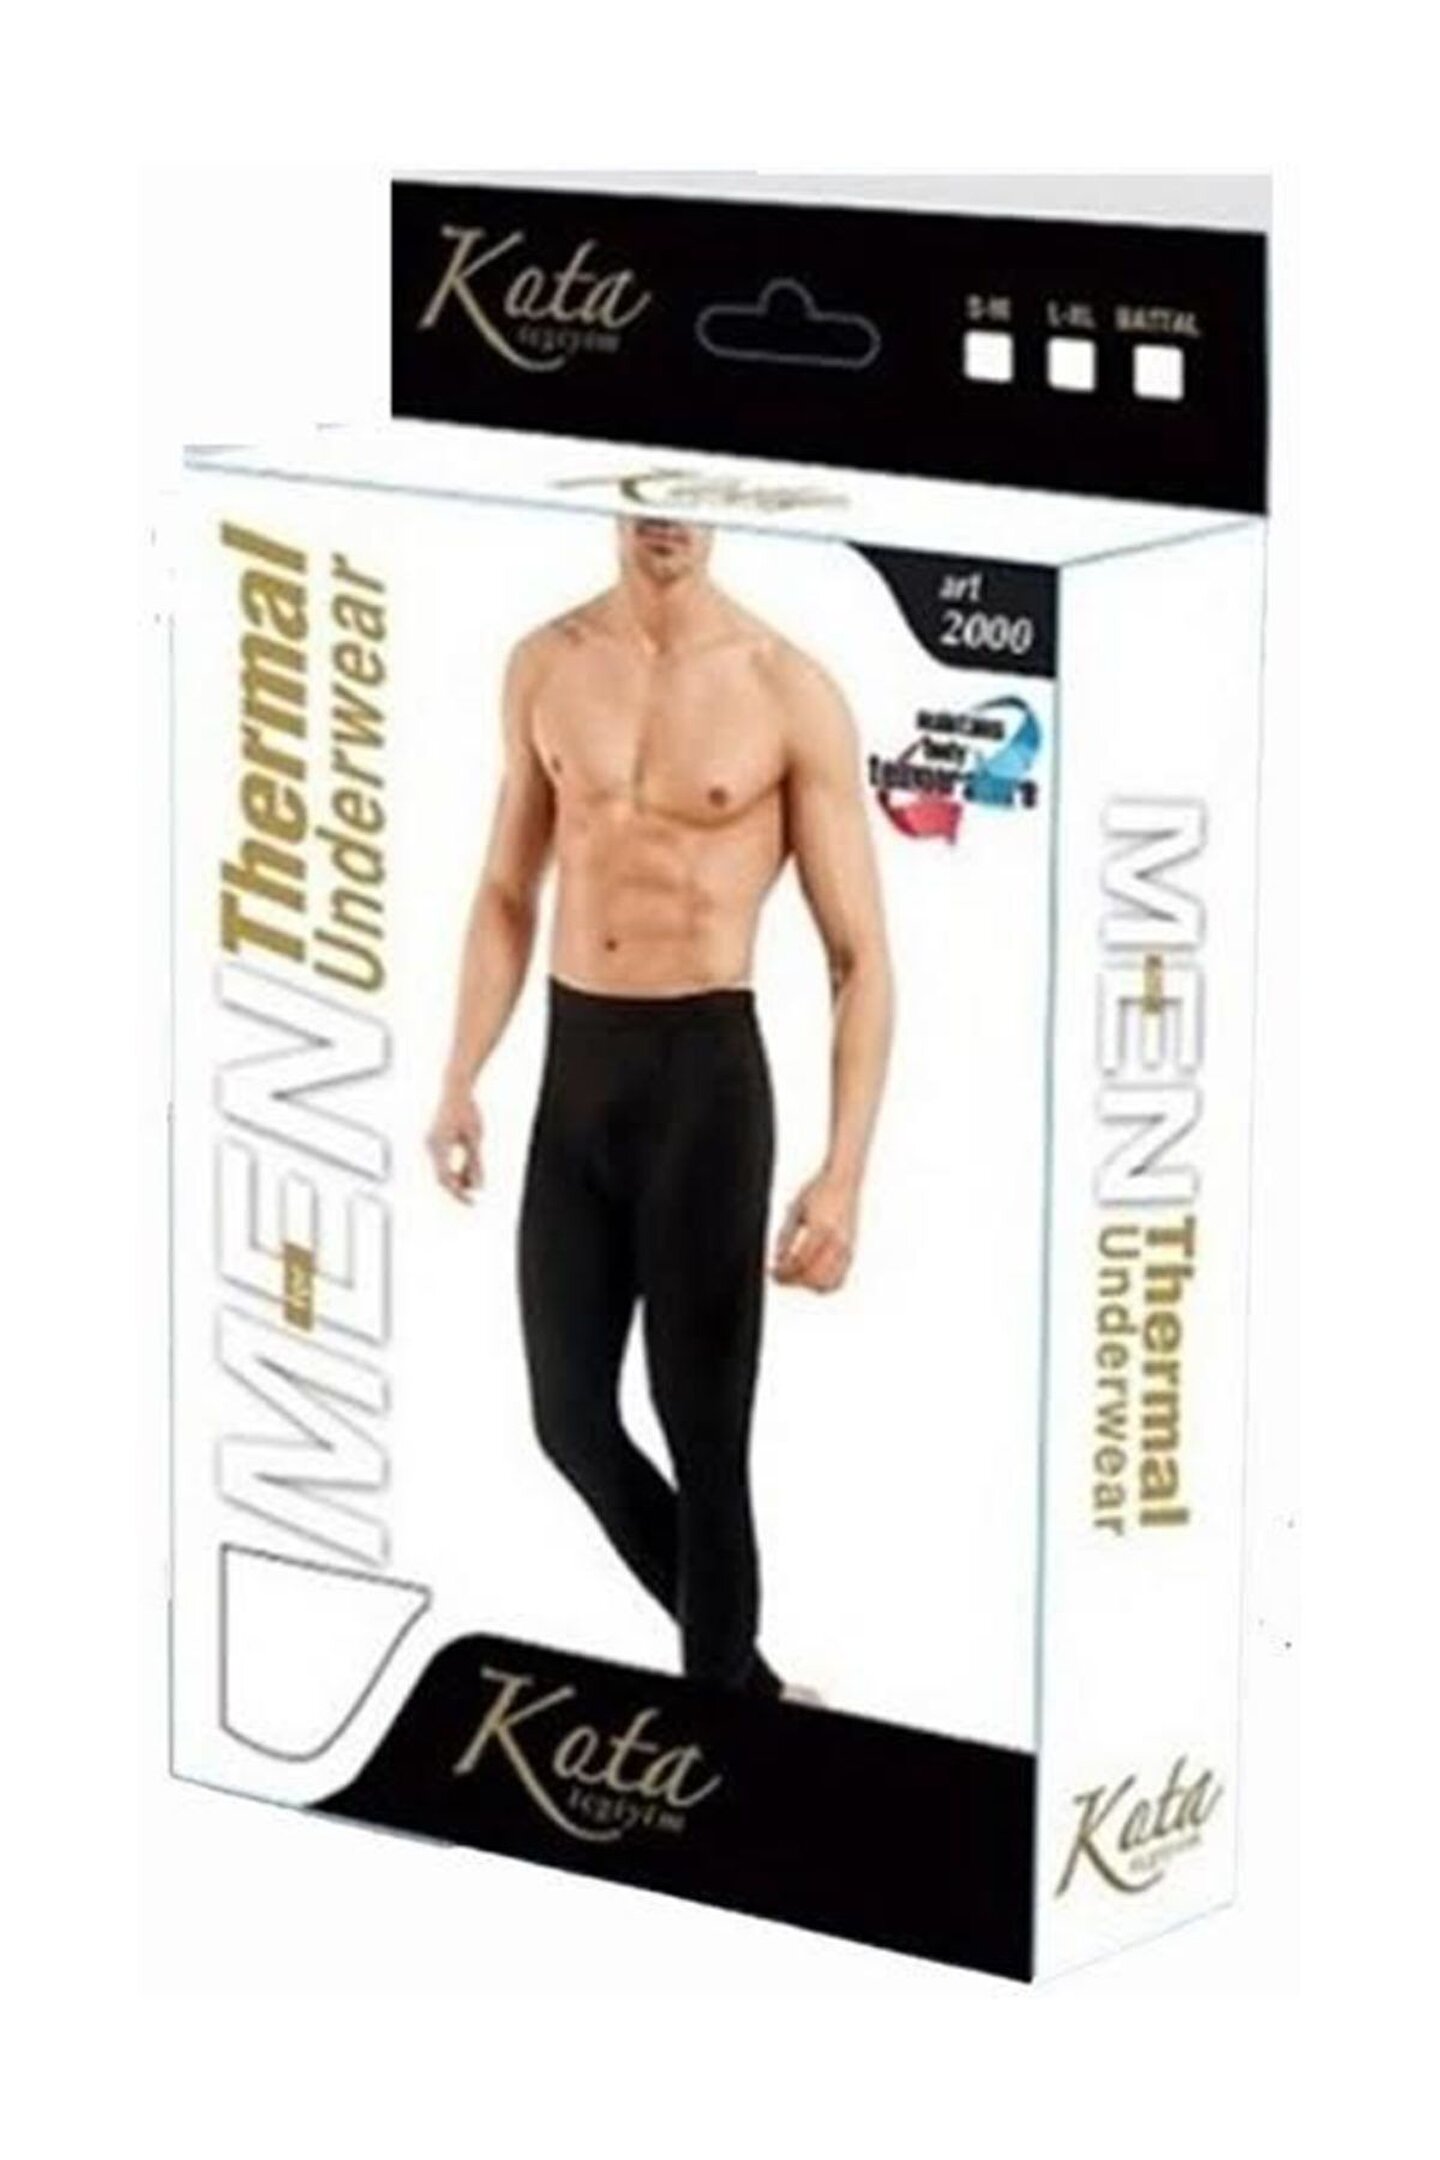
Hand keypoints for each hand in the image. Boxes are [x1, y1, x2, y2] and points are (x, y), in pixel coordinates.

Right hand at [426, 1084, 482, 1201]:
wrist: (455, 1089)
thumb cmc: (467, 1111)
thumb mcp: (475, 1138)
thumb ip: (475, 1163)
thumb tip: (479, 1187)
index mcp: (440, 1145)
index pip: (445, 1178)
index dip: (457, 1193)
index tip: (471, 1202)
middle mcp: (431, 1145)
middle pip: (441, 1176)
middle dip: (457, 1188)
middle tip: (473, 1198)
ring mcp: (430, 1143)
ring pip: (440, 1169)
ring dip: (456, 1179)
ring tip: (474, 1183)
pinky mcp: (433, 1141)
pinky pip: (441, 1161)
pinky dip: (453, 1169)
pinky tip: (467, 1172)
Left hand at [771, 1171, 858, 1292]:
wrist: (843, 1181)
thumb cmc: (819, 1191)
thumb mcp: (795, 1210)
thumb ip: (786, 1237)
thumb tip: (777, 1259)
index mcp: (821, 1229)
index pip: (799, 1262)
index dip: (783, 1272)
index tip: (772, 1273)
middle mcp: (837, 1241)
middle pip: (813, 1277)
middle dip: (793, 1280)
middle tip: (779, 1276)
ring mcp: (846, 1248)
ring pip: (827, 1283)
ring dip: (808, 1285)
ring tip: (794, 1276)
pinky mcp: (851, 1251)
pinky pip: (839, 1279)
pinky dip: (823, 1284)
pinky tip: (810, 1277)